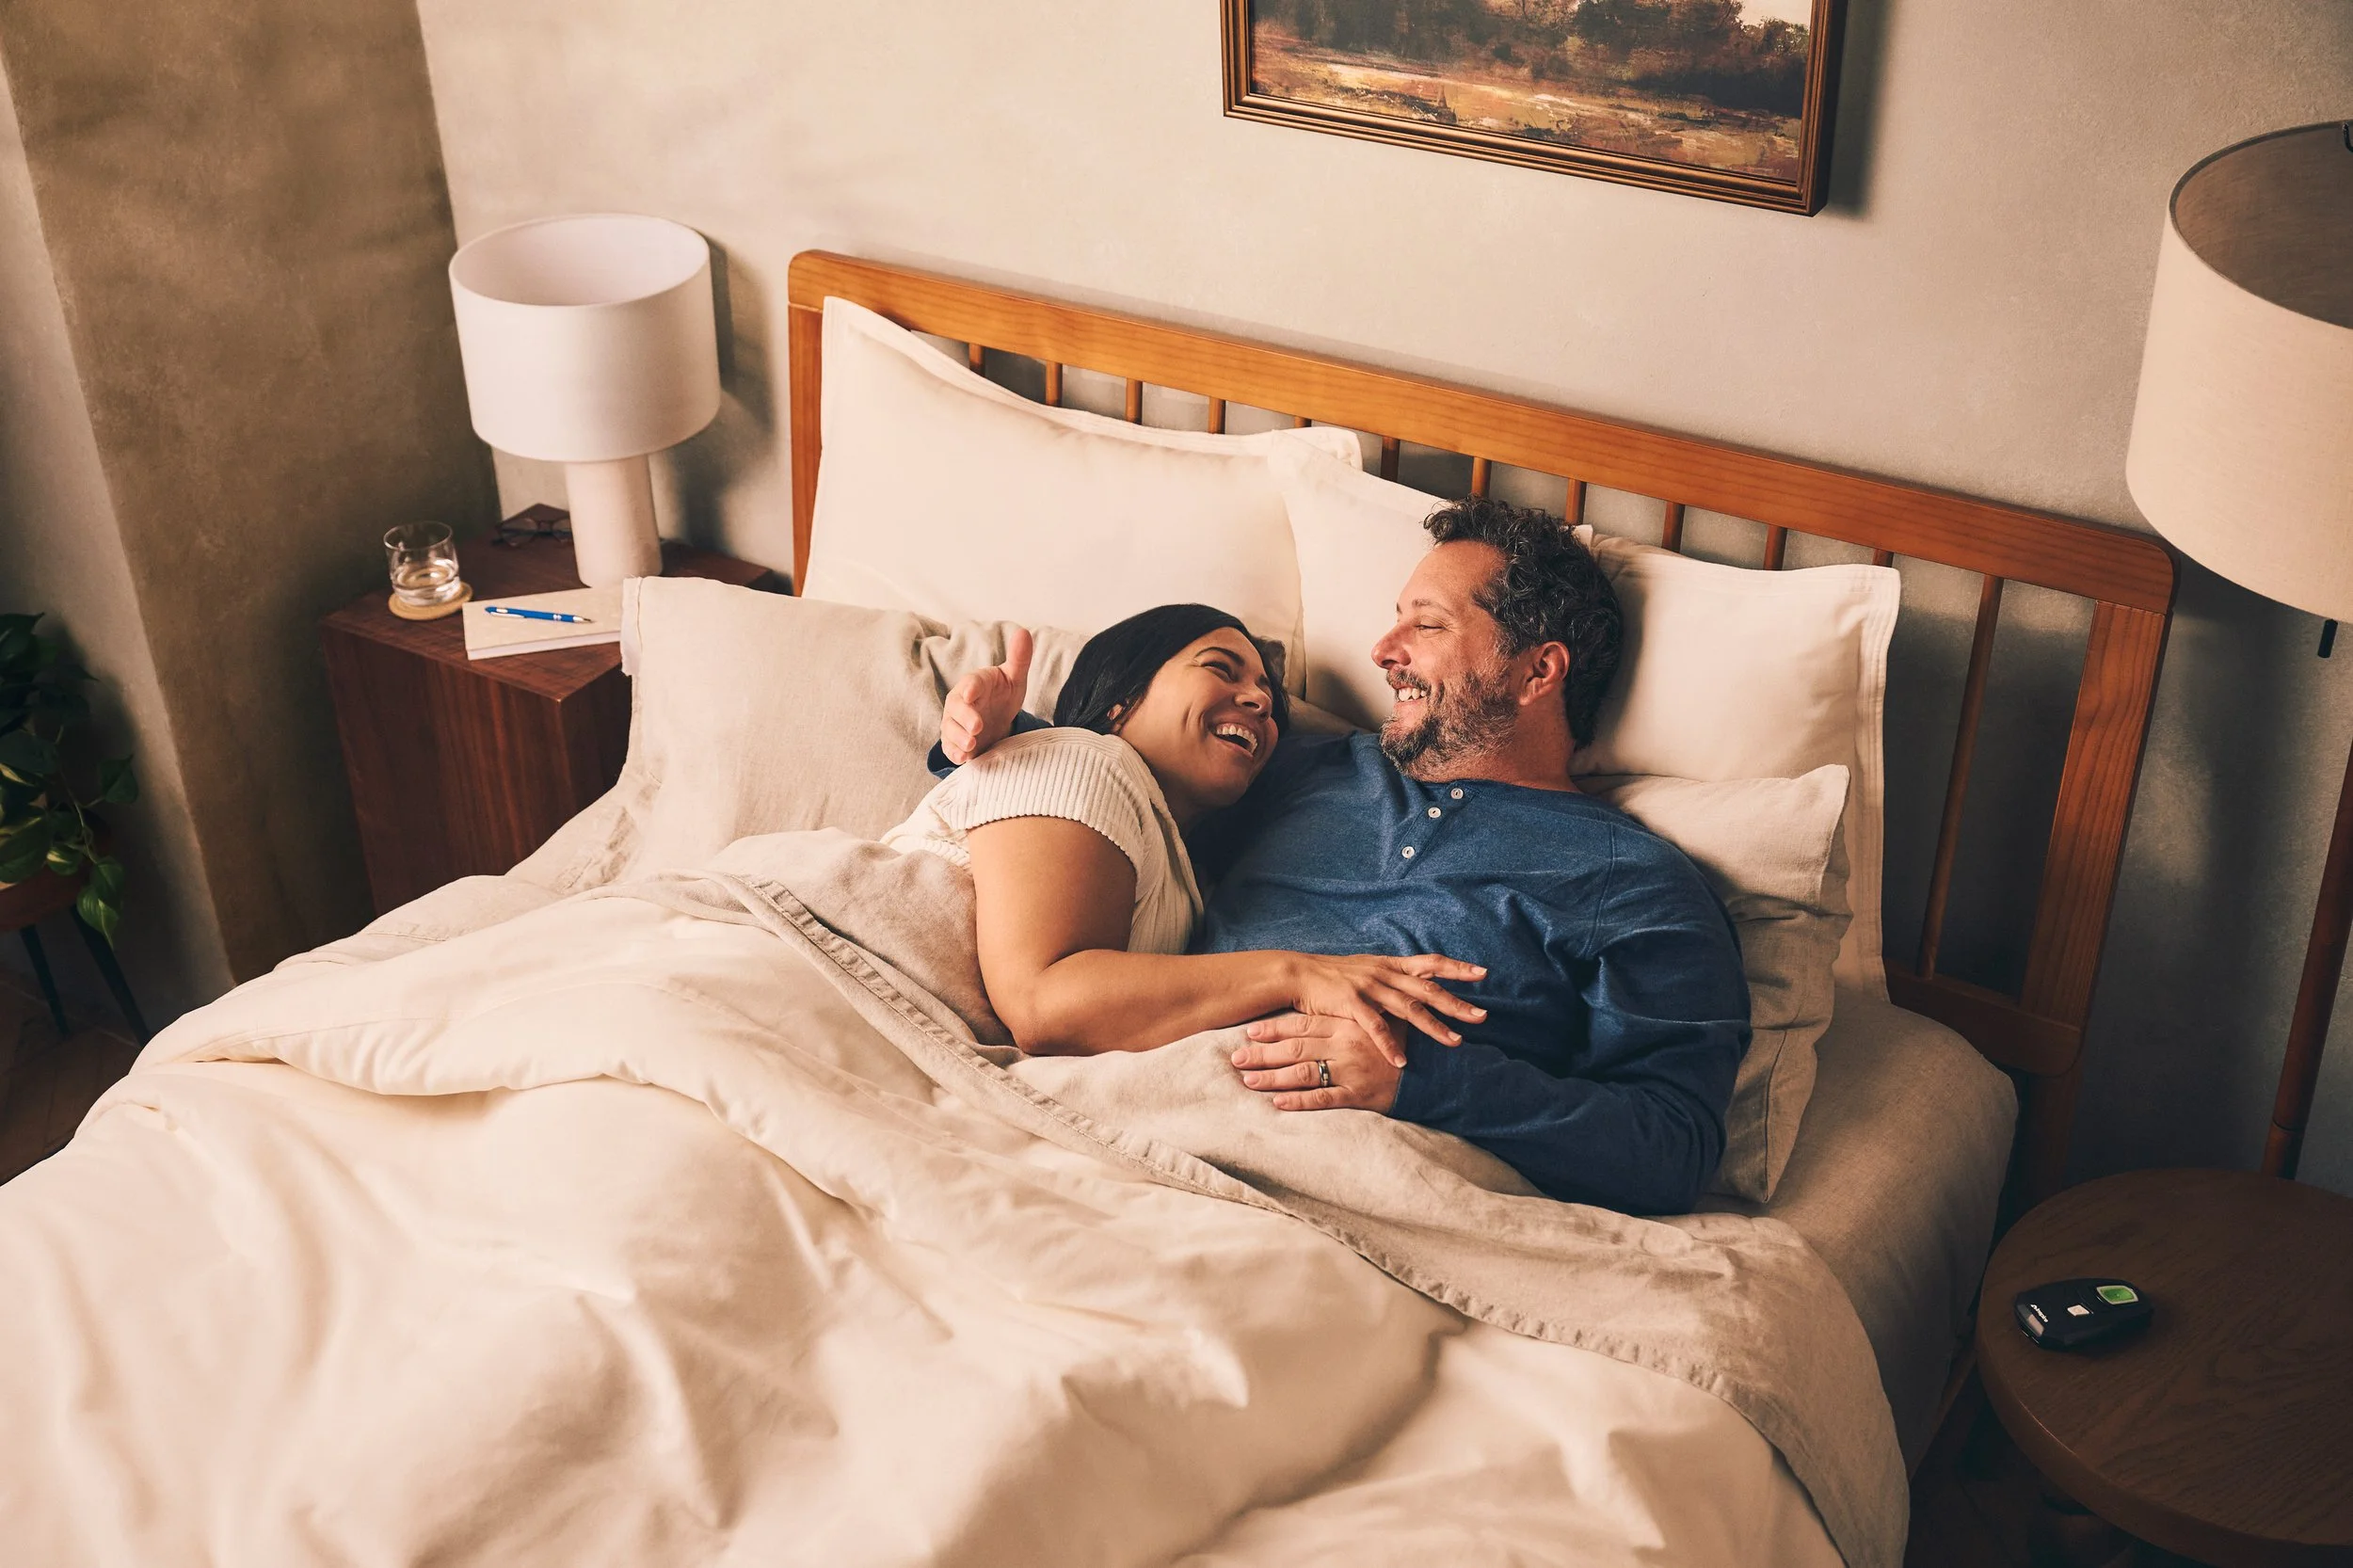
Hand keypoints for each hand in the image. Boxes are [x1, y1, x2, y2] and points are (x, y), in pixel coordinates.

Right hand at [941, 627, 1032, 764]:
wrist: (996, 720)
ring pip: (950, 729)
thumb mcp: (1014, 678)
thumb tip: (1024, 632)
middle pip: (956, 708)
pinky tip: (964, 759)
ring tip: (972, 744)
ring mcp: (955, 723)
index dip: (971, 687)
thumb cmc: (1002, 695)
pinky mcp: (955, 742)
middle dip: (965, 717)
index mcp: (975, 683)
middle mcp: (961, 702)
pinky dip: (955, 753)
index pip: (971, 682)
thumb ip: (1019, 658)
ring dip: (959, 737)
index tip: (972, 693)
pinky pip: (950, 748)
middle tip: (977, 726)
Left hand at [1233, 1014, 1403, 1111]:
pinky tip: (1277, 1104)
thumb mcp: (1378, 1022)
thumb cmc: (1404, 1044)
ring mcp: (1350, 1070)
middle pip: (1295, 1048)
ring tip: (1248, 1081)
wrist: (1434, 1071)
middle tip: (1236, 1057)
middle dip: (1262, 1053)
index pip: (1302, 1024)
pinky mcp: (1358, 1095)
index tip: (1250, 1031)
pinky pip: (1323, 1099)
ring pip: (1303, 1073)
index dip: (1274, 1028)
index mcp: (1348, 1024)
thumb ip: (1352, 1016)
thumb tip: (1322, 1013)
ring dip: (1273, 1077)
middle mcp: (1345, 1045)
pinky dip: (1299, 1101)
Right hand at [1282, 952, 1486, 1066]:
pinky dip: (1390, 1045)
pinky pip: (1376, 1026)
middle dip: (1457, 1003)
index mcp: (1390, 964)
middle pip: (1428, 988)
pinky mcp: (1351, 1003)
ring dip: (1434, 1027)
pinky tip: (1403, 1060)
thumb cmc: (1333, 976)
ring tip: (1456, 1042)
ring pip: (1409, 1008)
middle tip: (1483, 1016)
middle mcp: (1384, 973)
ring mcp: (1369, 987)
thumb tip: (1417, 987)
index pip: (1431, 963)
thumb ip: (1392, 979)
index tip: (1483, 973)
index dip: (1457, 968)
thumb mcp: (1367, 970)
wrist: (1297, 973)